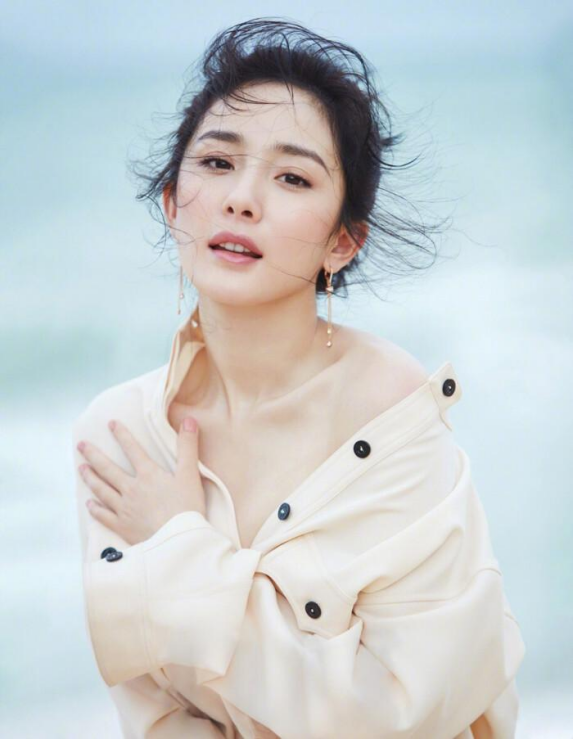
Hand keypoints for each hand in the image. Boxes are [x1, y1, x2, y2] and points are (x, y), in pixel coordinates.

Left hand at [77, 416, 205, 545]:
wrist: (178, 541)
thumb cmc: (187, 508)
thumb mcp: (190, 474)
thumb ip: (188, 446)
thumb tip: (189, 419)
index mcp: (148, 475)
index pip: (132, 450)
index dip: (122, 435)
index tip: (111, 423)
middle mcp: (131, 489)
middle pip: (108, 469)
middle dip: (93, 455)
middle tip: (81, 445)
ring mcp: (124, 508)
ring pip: (102, 490)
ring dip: (90, 478)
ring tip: (81, 468)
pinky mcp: (122, 526)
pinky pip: (103, 516)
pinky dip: (95, 509)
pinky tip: (89, 504)